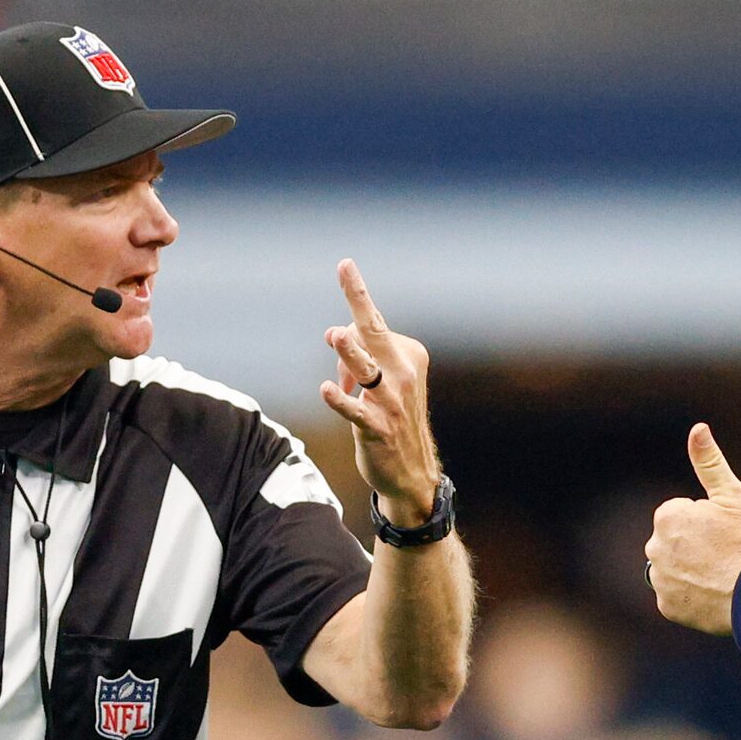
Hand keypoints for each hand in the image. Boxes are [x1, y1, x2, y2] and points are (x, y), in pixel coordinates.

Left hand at [317, 259, 441, 525]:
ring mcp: (392, 401)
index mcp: (410, 354)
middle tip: (346, 267)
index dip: (346, 339)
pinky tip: (327, 390)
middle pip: (374, 330)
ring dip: (350, 354)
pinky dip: (341, 400)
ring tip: (336, 337)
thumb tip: (333, 336)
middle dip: (358, 297)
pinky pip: (356, 411)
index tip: (337, 341)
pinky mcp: (378, 428)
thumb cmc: (394, 419)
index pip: (369, 329)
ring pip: (366, 368)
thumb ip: (357, 357)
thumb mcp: (381, 383)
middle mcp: (404, 373)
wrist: (413, 473)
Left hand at [646, 424, 740, 635]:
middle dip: (697, 546)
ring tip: (723, 576)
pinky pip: (678, 597)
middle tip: (727, 555)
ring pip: (676, 570)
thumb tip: (698, 428)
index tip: (727, 533)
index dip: (709, 522)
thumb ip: (710, 463)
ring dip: (693, 571)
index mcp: (668, 516)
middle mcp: (655, 548)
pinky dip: (693, 597)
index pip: (684, 514)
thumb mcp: (734, 496)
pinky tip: (715, 595)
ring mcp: (660, 580)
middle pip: (677, 542)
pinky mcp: (667, 608)